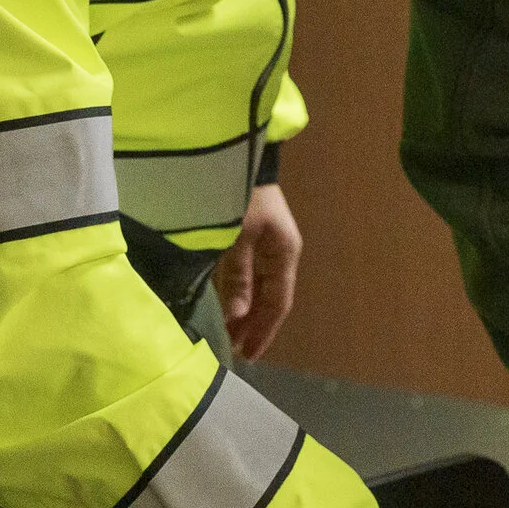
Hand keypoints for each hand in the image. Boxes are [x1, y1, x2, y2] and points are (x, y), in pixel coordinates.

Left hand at [216, 183, 299, 360]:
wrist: (234, 150)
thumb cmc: (239, 192)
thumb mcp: (236, 234)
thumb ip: (237, 276)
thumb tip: (237, 315)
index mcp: (284, 252)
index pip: (277, 302)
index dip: (264, 331)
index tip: (248, 356)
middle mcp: (278, 252)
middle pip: (269, 298)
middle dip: (253, 326)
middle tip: (234, 353)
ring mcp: (264, 244)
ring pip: (256, 288)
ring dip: (243, 313)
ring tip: (228, 337)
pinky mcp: (248, 236)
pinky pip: (245, 275)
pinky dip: (235, 294)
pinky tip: (224, 307)